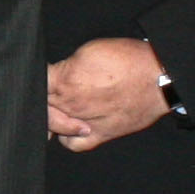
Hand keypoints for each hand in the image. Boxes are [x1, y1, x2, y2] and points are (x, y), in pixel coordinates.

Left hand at [46, 37, 168, 151]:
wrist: (159, 79)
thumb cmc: (128, 61)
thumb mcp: (89, 50)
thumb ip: (66, 65)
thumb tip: (56, 74)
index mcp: (64, 81)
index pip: (36, 82)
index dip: (35, 76)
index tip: (41, 74)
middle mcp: (70, 105)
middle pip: (41, 105)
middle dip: (42, 96)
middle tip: (51, 89)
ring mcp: (82, 123)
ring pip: (52, 125)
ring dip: (51, 115)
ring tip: (58, 106)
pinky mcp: (98, 135)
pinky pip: (72, 144)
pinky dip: (67, 137)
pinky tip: (71, 126)